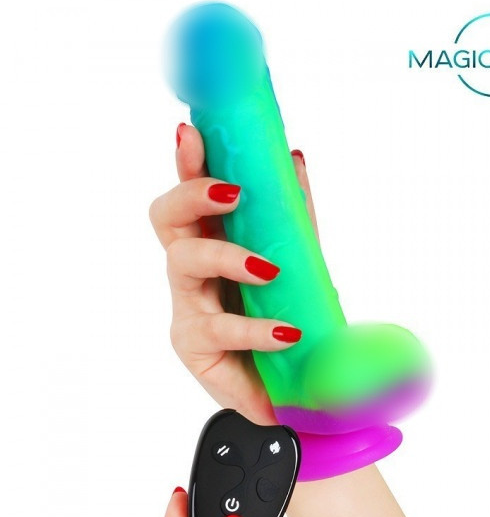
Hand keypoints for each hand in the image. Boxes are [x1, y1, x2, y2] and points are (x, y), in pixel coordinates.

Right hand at [149, 125, 317, 423]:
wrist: (289, 383)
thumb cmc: (284, 315)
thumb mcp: (296, 263)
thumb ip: (293, 218)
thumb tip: (295, 160)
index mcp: (213, 240)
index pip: (192, 193)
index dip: (188, 162)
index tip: (193, 132)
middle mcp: (192, 267)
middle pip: (167, 217)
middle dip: (192, 194)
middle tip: (231, 193)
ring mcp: (186, 304)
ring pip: (181, 261)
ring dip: (226, 256)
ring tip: (267, 269)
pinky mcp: (191, 344)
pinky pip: (216, 328)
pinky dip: (254, 328)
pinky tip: (285, 332)